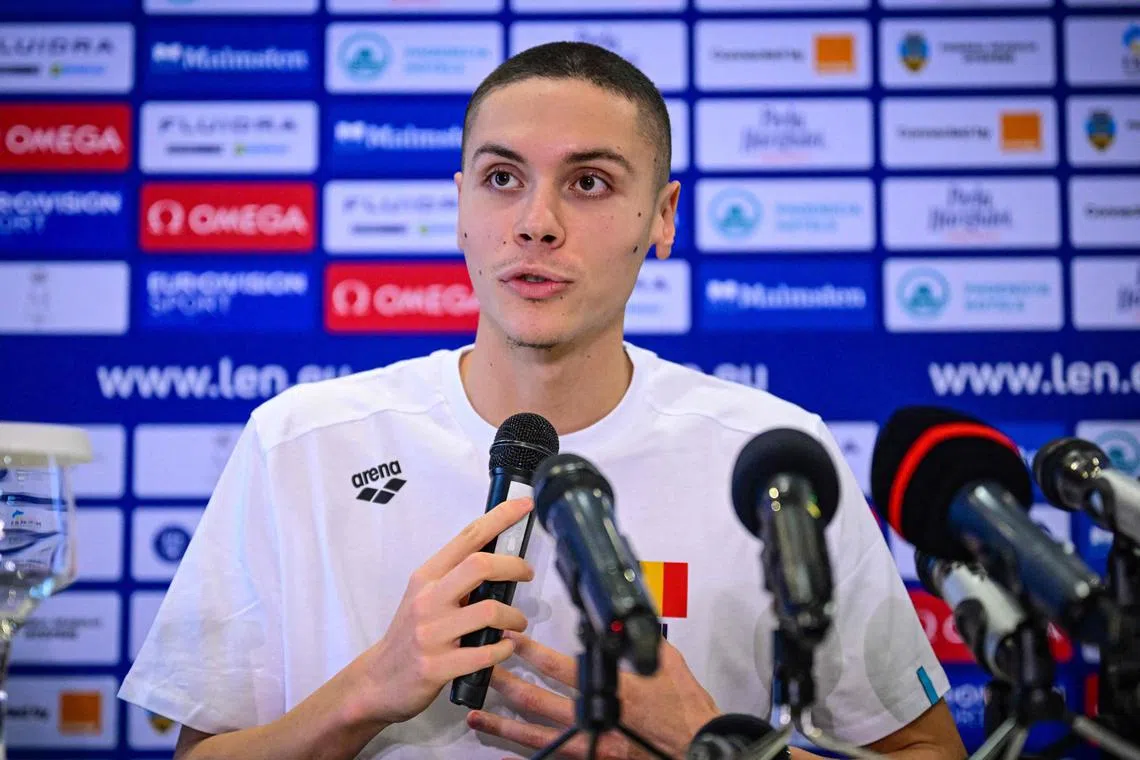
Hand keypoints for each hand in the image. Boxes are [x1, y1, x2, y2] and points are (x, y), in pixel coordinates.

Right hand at [352, 498, 535, 725]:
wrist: (376, 682)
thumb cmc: (409, 635)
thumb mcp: (424, 597)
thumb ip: (455, 577)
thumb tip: (499, 556)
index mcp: (426, 577)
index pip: (467, 537)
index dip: (500, 518)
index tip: (526, 505)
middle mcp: (427, 600)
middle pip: (480, 565)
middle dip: (514, 566)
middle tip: (527, 575)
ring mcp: (431, 634)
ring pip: (490, 611)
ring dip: (515, 617)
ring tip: (517, 624)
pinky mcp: (437, 667)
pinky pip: (486, 653)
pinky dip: (504, 649)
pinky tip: (504, 647)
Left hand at [467, 631, 719, 758]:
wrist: (697, 745)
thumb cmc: (684, 706)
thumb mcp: (666, 663)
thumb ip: (636, 643)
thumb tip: (617, 622)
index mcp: (610, 689)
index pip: (560, 668)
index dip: (531, 653)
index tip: (511, 638)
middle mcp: (593, 719)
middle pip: (537, 702)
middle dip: (506, 684)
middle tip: (482, 669)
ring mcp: (588, 745)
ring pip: (534, 735)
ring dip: (503, 724)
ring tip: (476, 714)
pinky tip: (501, 757)